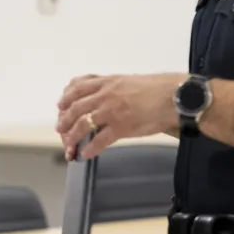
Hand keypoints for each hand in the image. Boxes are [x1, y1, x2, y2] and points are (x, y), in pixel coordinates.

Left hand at [55, 73, 183, 159]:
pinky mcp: (121, 127)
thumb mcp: (127, 80)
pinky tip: (85, 154)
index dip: (66, 99)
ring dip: (72, 137)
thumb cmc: (155, 88)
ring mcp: (111, 112)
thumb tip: (101, 93)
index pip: (77, 88)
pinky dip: (89, 149)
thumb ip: (111, 86)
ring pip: (83, 124)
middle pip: (75, 108)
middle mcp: (105, 95)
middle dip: (65, 121)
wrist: (173, 96)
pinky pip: (99, 140)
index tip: (60, 106)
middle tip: (60, 129)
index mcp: (107, 82)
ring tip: (69, 145)